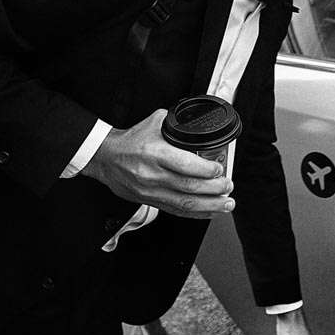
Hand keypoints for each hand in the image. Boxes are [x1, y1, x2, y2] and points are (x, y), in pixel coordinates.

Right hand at [81, 109, 232, 217]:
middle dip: (214, 189)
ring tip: (227, 204)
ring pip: (185, 203)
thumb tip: (200, 121)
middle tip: (228, 186)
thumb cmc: (131, 141)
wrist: (106, 158)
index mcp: (155, 153)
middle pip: (189, 187)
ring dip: (210, 205)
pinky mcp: (150, 202)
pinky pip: (177, 211)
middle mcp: (153, 175)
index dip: (206, 170)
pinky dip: (196, 213)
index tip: (219, 169)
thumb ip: (178, 123)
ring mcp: (151, 191)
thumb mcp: (155, 123)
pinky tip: (210, 211)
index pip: (185, 165)